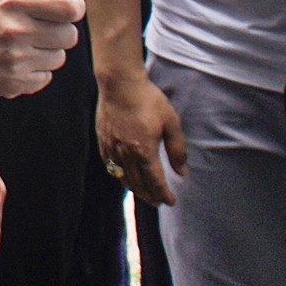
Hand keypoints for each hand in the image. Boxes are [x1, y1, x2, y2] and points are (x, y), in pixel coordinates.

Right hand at [0, 0, 84, 100]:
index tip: (65, 10)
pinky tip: (15, 60)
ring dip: (47, 51)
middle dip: (60, 30)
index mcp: (15, 1)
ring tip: (22, 44)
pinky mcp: (12, 82)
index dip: (74, 8)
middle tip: (39, 28)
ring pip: (58, 58)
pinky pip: (45, 78)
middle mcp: (16, 31)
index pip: (70, 8)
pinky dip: (35, 71)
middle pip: (70, 36)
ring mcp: (14, 60)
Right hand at [95, 67, 188, 206]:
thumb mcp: (171, 123)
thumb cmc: (148, 100)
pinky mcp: (103, 141)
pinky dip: (119, 176)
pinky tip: (125, 176)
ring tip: (144, 193)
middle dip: (150, 196)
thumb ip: (177, 150)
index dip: (164, 194)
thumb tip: (183, 173)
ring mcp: (112, 148)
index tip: (171, 201)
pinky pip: (110, 166)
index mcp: (144, 151)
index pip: (156, 182)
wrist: (119, 83)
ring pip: (123, 178)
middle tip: (158, 202)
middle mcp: (126, 154)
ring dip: (135, 189)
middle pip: (139, 184)